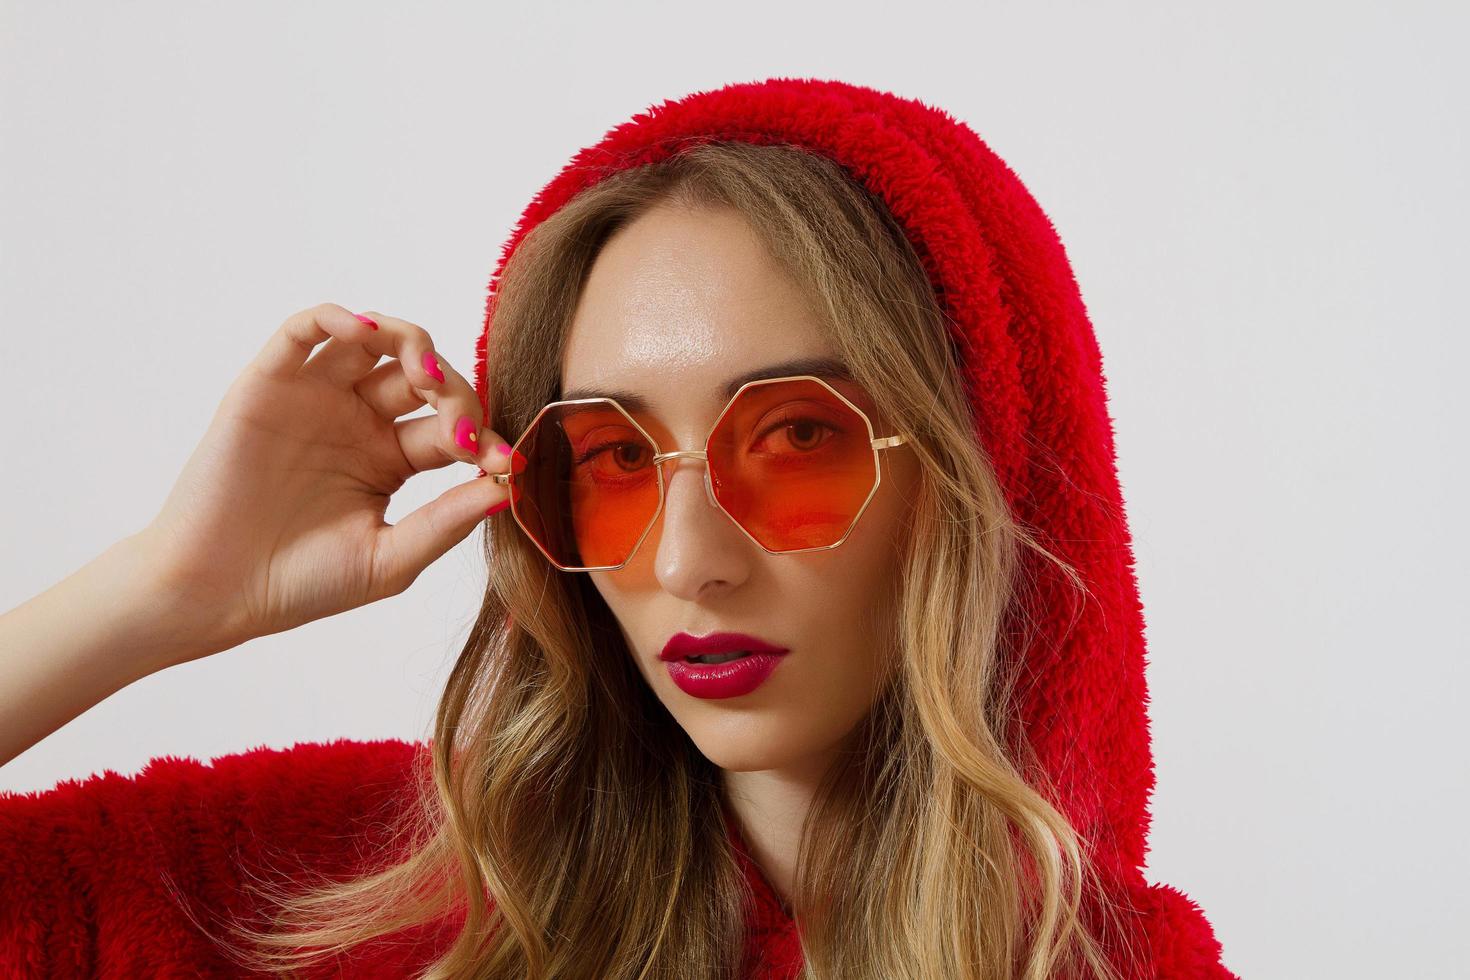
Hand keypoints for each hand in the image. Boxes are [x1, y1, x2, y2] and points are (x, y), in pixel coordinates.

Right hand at [133, 303, 512, 668]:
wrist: (217, 593)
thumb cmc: (301, 583)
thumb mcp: (389, 558)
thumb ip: (446, 522)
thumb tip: (508, 487)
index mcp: (392, 458)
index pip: (452, 428)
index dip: (481, 438)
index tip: (500, 464)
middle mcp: (358, 419)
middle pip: (422, 376)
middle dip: (454, 393)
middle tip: (460, 429)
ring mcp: (315, 398)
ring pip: (371, 338)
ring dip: (409, 341)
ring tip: (425, 374)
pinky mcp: (269, 385)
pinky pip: (303, 330)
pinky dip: (336, 317)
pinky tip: (365, 332)